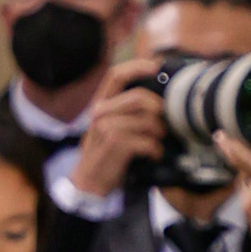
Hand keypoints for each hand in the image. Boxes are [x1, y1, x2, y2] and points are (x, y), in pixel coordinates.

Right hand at [68, 61, 166, 202]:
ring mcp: (106, 127)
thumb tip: (157, 97)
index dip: (138, 67)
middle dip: (158, 109)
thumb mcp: (108, 128)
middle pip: (140, 97)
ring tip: (157, 141)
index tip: (156, 68)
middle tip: (163, 123)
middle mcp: (100, 112)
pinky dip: (155, 149)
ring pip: (147, 119)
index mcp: (100, 105)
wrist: (88, 184)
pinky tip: (153, 154)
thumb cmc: (104, 155)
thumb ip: (125, 111)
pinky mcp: (114, 143)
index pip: (117, 74)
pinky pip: (147, 140)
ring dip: (159, 132)